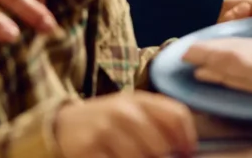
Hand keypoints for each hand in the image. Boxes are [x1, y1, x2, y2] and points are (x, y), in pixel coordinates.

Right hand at [56, 92, 196, 157]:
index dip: (187, 138)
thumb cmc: (107, 121)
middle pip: (159, 145)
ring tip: (130, 156)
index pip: (176, 115)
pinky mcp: (88, 149)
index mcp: (139, 100)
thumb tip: (187, 147)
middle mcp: (123, 111)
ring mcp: (104, 130)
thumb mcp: (132, 111)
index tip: (187, 152)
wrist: (64, 124)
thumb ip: (159, 121)